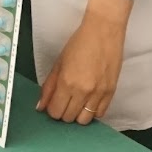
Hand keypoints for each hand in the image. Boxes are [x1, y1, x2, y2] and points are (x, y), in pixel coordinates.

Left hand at [37, 0, 132, 123]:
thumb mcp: (59, 63)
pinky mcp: (111, 92)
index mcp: (66, 82)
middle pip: (68, 117)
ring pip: (84, 120)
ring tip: (77, 102)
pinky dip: (92, 111)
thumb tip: (40, 106)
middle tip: (64, 100)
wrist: (104, 31)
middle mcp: (83, 91)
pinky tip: (89, 101)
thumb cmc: (80, 43)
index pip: (55, 111)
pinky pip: (100, 113)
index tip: (53, 103)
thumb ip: (49, 86)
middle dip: (63, 112)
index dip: (52, 110)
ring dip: (78, 114)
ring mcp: (98, 93)